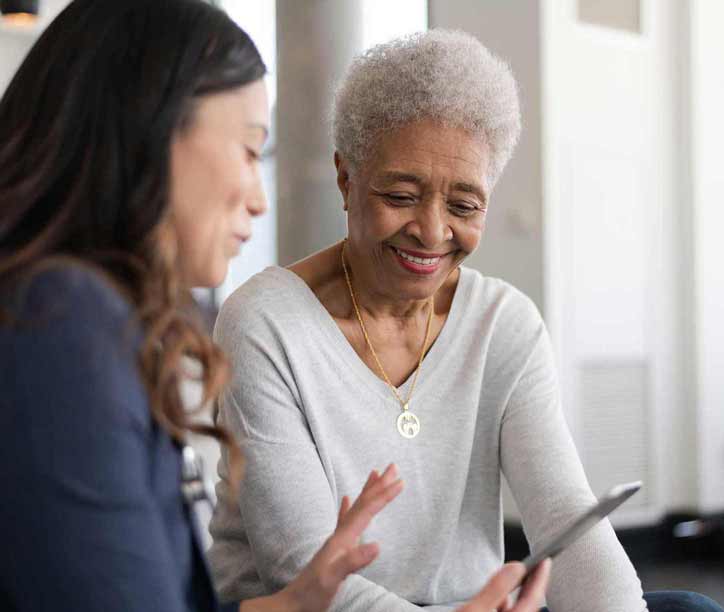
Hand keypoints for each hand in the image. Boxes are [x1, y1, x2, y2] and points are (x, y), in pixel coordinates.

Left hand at [271, 464, 403, 611]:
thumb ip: (353, 561)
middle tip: (393, 467)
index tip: (400, 481)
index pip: (366, 511)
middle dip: (379, 485)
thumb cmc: (312, 593)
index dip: (383, 496)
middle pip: (362, 503)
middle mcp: (340, 534)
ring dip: (368, 491)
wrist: (293, 604)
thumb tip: (377, 545)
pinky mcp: (335, 548)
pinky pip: (344, 519)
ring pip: (356, 508)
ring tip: (375, 474)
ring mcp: (337, 540)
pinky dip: (348, 506)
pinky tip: (345, 499)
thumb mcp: (333, 578)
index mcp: (342, 539)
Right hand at [456, 559, 550, 611]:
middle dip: (526, 587)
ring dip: (511, 598)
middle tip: (530, 568)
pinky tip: (494, 604)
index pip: (534, 599)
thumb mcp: (474, 611)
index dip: (540, 579)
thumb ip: (496, 589)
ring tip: (506, 584)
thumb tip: (515, 569)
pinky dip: (501, 608)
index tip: (545, 562)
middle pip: (527, 607)